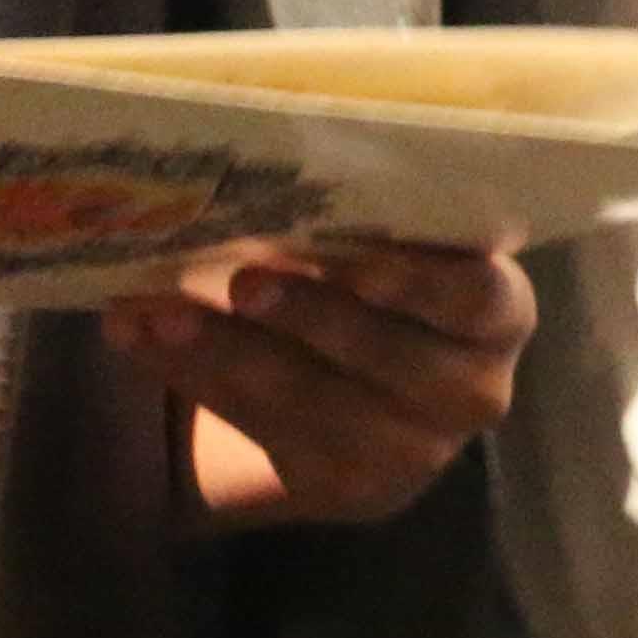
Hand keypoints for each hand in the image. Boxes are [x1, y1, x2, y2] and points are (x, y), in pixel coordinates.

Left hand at [105, 235, 537, 526]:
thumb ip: (360, 218)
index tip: (354, 264)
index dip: (419, 284)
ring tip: (154, 313)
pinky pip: (264, 430)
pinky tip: (139, 341)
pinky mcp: (349, 487)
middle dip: (308, 317)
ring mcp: (414, 449)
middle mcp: (472, 388)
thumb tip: (265, 150)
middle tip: (239, 280)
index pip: (477, 297)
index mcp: (497, 310)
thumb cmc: (375, 277)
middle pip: (387, 357)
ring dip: (223, 353)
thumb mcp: (392, 244)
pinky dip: (194, 379)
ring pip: (313, 400)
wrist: (369, 391)